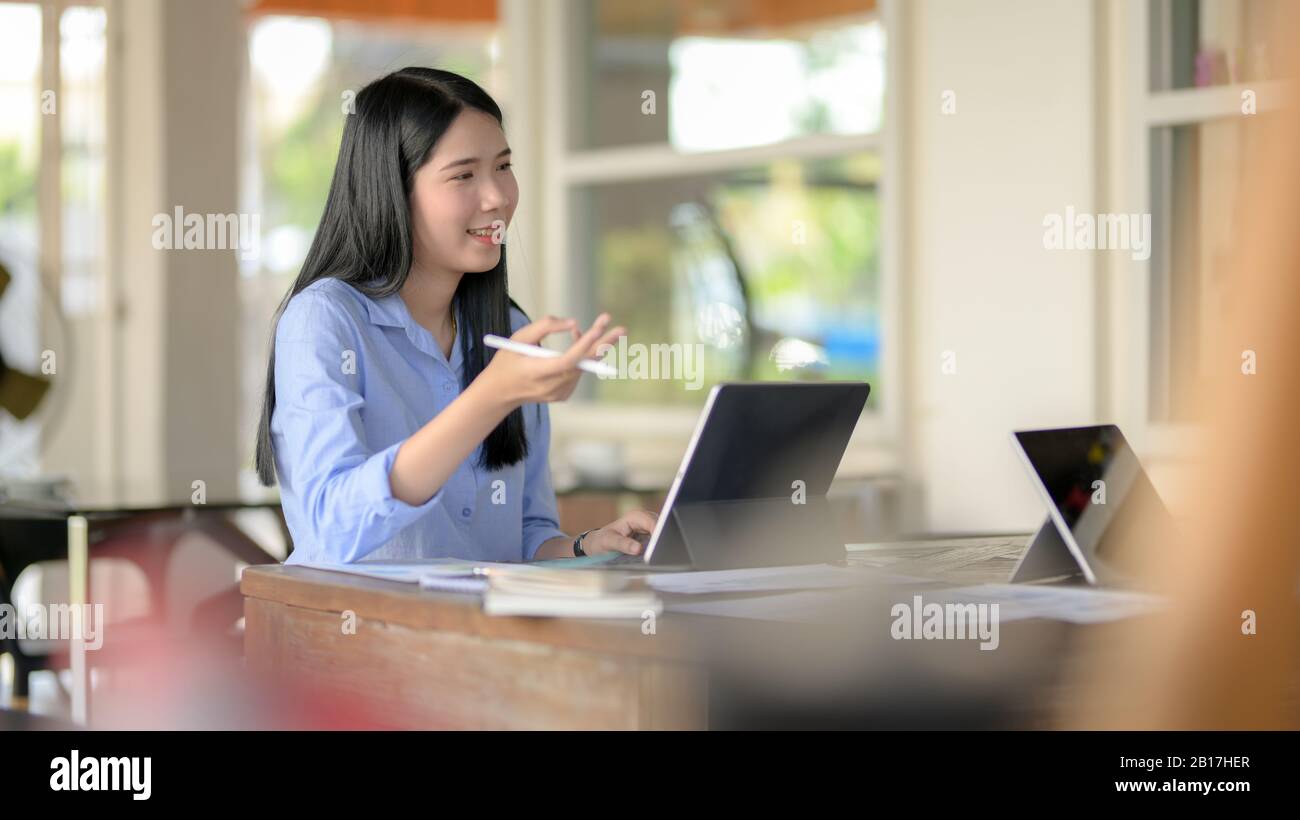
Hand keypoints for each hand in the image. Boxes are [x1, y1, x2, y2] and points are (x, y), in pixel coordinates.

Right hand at [481, 313, 624, 408]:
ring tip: (589, 329)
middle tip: (621, 329)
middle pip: (584, 365)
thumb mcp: (518, 338)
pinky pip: (579, 372)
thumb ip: (544, 326)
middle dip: (603, 345)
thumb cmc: (508, 360)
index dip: (584, 345)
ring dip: (589, 346)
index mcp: (537, 372)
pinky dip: (581, 357)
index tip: (598, 329)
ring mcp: (559, 393)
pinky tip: (576, 345)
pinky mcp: (564, 395)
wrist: (500, 392)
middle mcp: (551, 386)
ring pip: (583, 366)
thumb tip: (573, 322)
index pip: (567, 360)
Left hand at [579, 509, 658, 555]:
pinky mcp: (651, 537)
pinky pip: (660, 541)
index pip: (652, 523)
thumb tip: (638, 549)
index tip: (659, 545)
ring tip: (660, 555)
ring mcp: (649, 528)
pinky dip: (659, 547)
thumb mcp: (609, 542)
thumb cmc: (603, 540)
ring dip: (662, 544)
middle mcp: (644, 520)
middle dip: (662, 539)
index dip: (658, 533)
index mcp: (635, 516)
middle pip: (661, 527)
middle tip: (662, 552)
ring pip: (663, 534)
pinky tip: (657, 556)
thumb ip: (623, 544)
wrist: (600, 543)